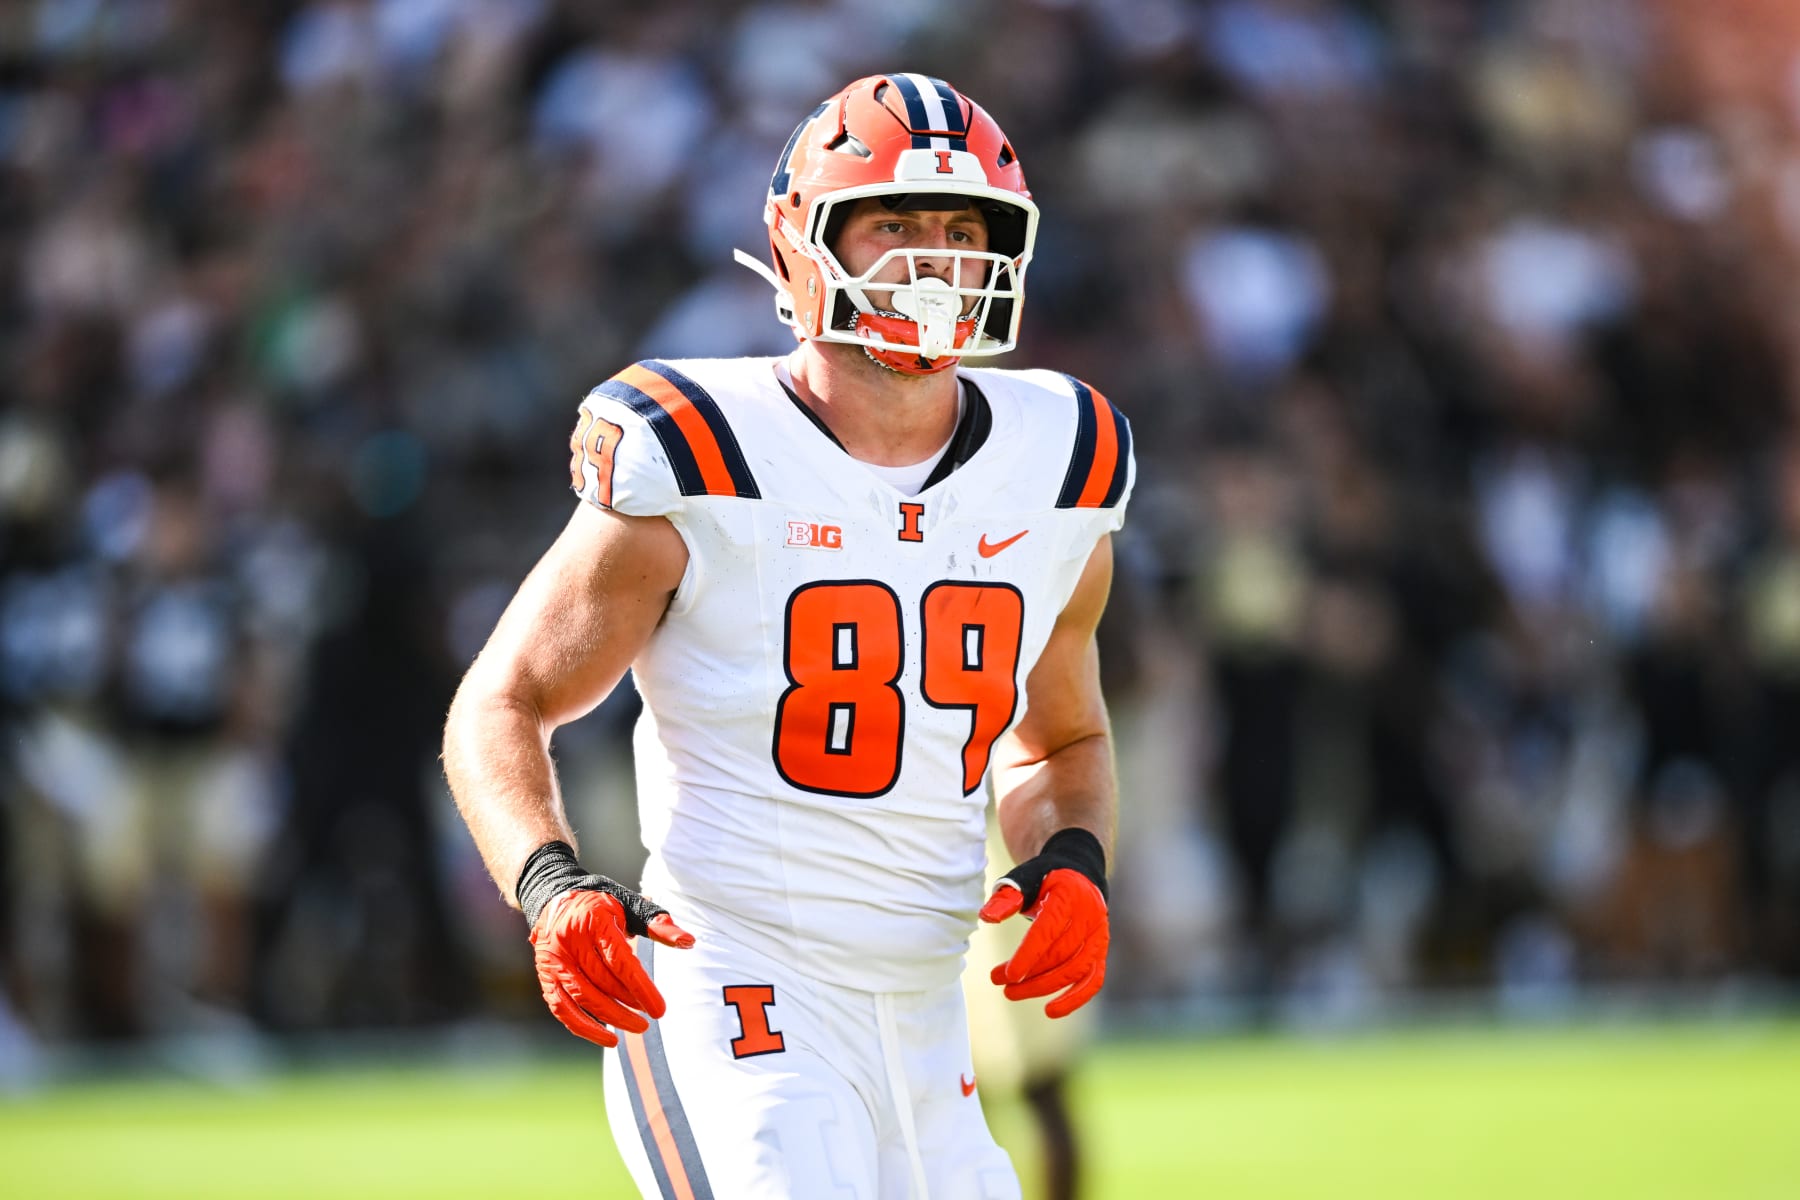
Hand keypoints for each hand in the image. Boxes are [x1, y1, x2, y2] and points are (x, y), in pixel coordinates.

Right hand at [516, 841, 694, 1047]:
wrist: (554, 895)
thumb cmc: (601, 904)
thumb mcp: (630, 905)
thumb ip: (658, 924)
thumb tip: (689, 942)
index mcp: (593, 920)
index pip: (620, 961)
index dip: (641, 988)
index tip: (660, 1010)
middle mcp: (569, 940)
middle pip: (602, 981)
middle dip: (629, 1003)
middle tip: (652, 1017)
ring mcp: (553, 959)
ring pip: (582, 997)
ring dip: (611, 1017)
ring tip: (637, 1027)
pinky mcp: (544, 975)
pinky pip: (561, 1008)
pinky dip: (583, 1027)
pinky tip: (607, 1038)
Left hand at [978, 828, 1108, 1018]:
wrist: (1077, 875)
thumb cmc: (1045, 879)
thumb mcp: (1024, 878)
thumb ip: (1007, 897)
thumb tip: (987, 917)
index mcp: (1070, 896)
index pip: (1048, 930)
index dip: (1028, 955)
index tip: (1007, 974)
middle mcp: (1090, 916)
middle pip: (1061, 953)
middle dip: (1029, 973)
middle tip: (998, 982)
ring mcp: (1099, 935)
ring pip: (1075, 969)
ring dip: (1043, 987)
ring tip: (1011, 993)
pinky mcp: (1101, 951)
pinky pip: (1093, 980)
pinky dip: (1075, 998)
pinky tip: (1051, 1010)